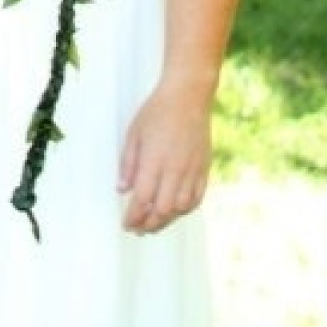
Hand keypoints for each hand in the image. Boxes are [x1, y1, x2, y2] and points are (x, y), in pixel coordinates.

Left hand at [117, 78, 212, 233]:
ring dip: (166, 221)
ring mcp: (192, 171)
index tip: (126, 224)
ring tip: (154, 224)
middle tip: (137, 229)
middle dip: (148, 225)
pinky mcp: (204, 169)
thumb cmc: (157, 112)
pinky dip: (185, 210)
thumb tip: (122, 190)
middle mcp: (175, 171)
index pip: (142, 200)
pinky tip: (176, 211)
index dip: (133, 217)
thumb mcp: (133, 134)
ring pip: (181, 208)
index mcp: (154, 162)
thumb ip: (128, 164)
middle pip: (162, 210)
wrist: (188, 97)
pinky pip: (197, 198)